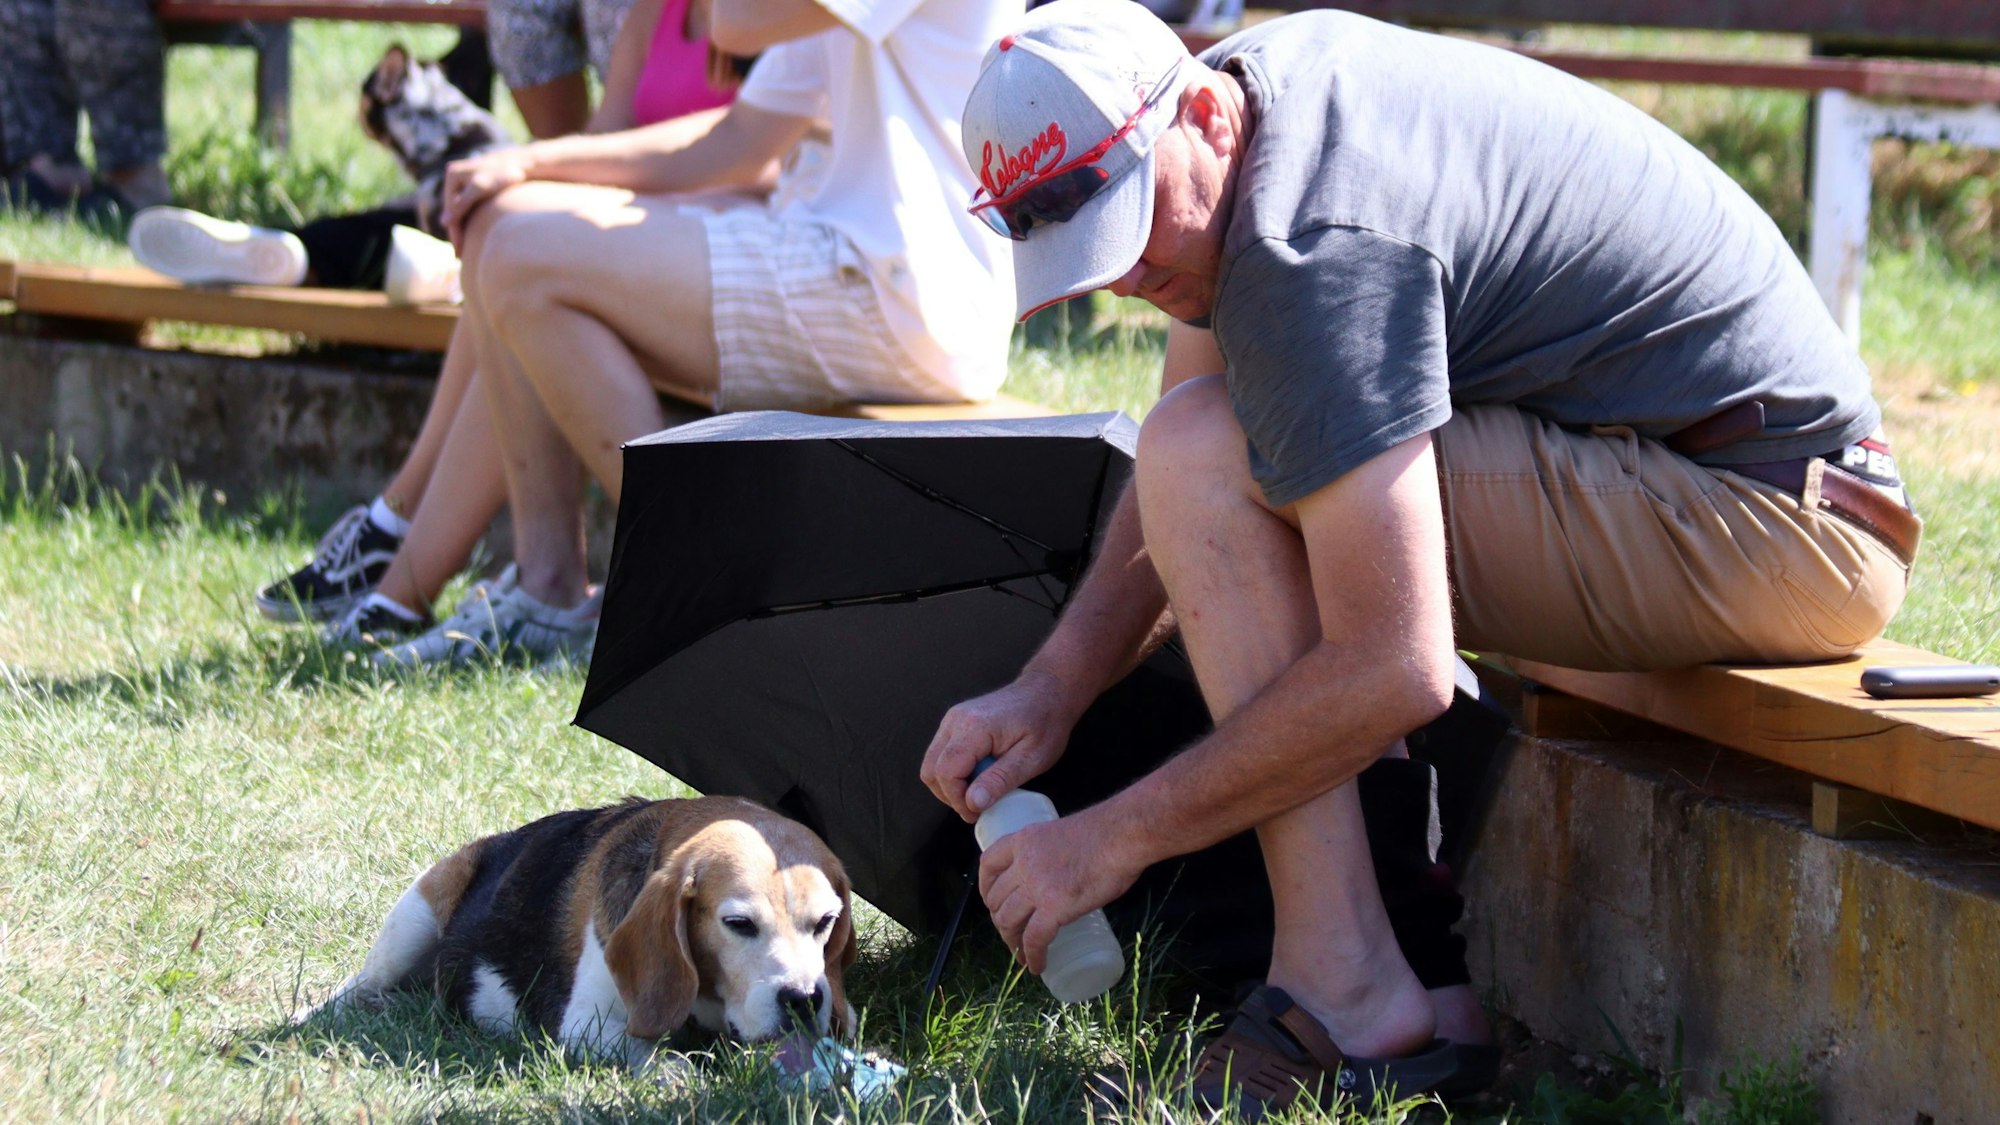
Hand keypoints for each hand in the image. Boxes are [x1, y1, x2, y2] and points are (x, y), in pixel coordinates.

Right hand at [441, 148, 534, 249]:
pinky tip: (478, 238)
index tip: (460, 252)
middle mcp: (457, 178)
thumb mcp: (481, 187)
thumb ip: (463, 203)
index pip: (451, 211)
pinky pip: (472, 210)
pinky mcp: (479, 188)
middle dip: (459, 234)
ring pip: (464, 213)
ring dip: (466, 231)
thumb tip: (444, 222)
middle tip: (463, 257)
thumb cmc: (505, 173)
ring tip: (469, 252)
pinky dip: (474, 224)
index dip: (455, 232)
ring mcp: (467, 183)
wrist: (526, 162)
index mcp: (453, 175)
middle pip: (455, 213)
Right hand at [920, 672, 1086, 822]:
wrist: (1047, 692)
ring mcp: (952, 720)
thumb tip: (973, 803)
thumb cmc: (1046, 722)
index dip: (958, 800)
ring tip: (980, 793)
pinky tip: (979, 777)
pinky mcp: (955, 723)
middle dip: (950, 796)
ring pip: (932, 764)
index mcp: (975, 727)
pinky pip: (941, 755)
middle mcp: (956, 720)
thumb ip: (1000, 780)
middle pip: (931, 770)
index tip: (978, 813)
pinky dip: (954, 773)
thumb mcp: (1032, 758)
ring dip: (951, 786)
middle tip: (977, 808)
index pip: (946, 772)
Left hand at [978, 809, 1143, 973]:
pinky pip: (1034, 939)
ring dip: (1012, 941)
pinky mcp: (1054, 906)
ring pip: (1008, 921)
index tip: (992, 902)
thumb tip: (1059, 877)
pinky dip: (1033, 956)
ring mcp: (1036, 885)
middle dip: (1001, 921)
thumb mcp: (1062, 834)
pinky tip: (1037, 965)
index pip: (988, 864)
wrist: (1123, 835)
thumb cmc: (1106, 833)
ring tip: (1022, 953)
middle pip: (997, 899)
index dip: (985, 888)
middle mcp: (1023, 863)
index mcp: (1024, 841)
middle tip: (1014, 933)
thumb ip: (1051, 854)